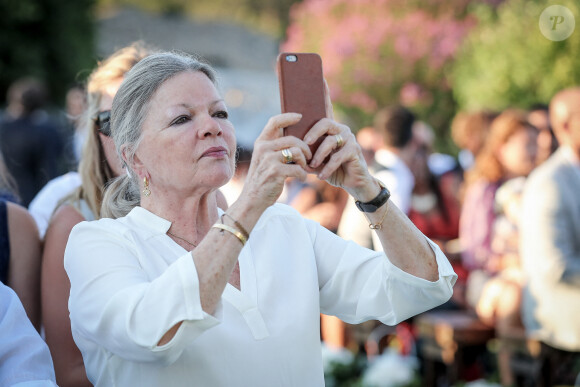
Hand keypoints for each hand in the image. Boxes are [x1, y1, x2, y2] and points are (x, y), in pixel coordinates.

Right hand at [238, 113, 311, 211]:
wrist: (252, 200)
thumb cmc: (263, 180)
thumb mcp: (264, 160)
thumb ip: (275, 148)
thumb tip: (297, 139)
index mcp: (260, 143)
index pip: (274, 122)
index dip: (288, 116)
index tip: (300, 116)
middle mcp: (263, 148)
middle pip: (292, 139)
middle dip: (305, 148)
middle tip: (309, 157)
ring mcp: (268, 160)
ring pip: (296, 152)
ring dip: (304, 161)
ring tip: (304, 168)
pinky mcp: (275, 172)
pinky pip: (298, 168)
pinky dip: (303, 174)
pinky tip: (301, 178)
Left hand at [302, 81, 378, 201]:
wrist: (351, 183)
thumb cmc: (331, 168)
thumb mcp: (315, 158)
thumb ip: (306, 149)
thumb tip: (288, 144)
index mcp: (330, 128)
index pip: (326, 107)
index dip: (324, 92)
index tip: (320, 77)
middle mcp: (341, 129)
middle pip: (325, 122)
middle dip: (312, 134)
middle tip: (304, 144)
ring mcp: (349, 139)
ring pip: (330, 141)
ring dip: (318, 156)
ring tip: (312, 166)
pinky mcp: (354, 151)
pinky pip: (337, 157)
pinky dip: (327, 168)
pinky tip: (321, 175)